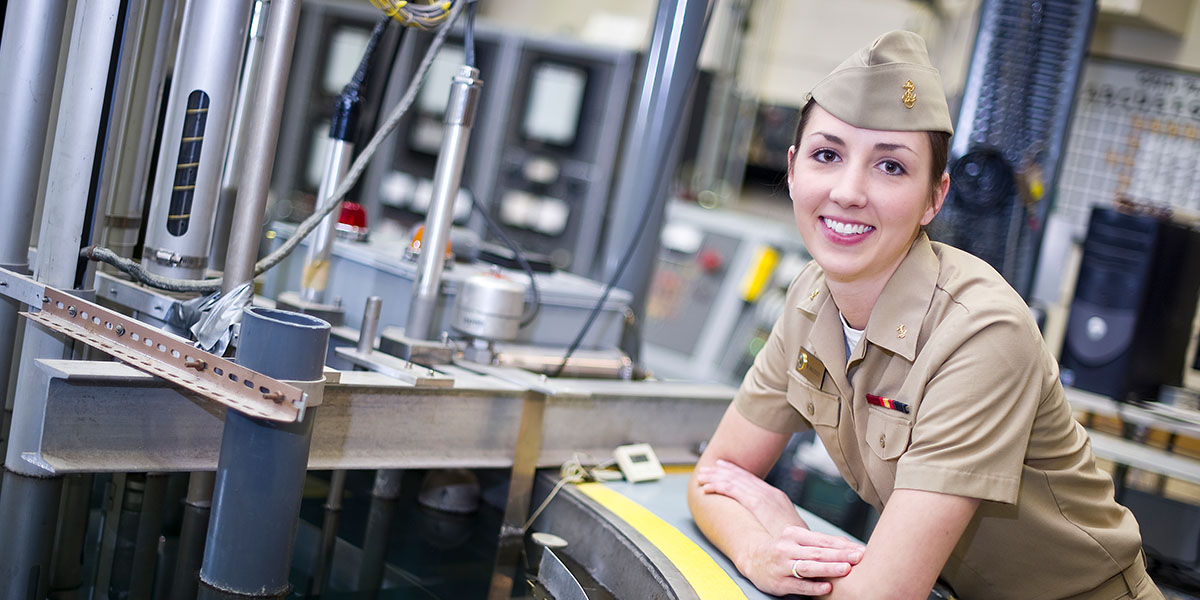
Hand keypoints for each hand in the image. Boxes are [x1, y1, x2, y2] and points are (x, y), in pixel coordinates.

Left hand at [695, 459, 802, 534]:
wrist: (803, 545)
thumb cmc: (796, 542)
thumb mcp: (786, 527)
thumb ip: (774, 521)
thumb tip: (765, 524)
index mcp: (777, 496)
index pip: (752, 478)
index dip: (735, 471)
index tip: (722, 466)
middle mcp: (769, 492)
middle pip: (740, 476)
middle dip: (721, 471)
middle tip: (706, 469)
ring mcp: (763, 496)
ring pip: (733, 481)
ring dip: (715, 478)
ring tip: (701, 477)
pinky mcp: (756, 503)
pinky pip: (732, 490)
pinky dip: (718, 487)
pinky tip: (706, 488)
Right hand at [735, 525, 864, 596]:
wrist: (753, 558)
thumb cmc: (783, 550)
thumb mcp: (798, 540)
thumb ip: (820, 543)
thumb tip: (848, 545)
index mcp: (793, 534)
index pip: (822, 540)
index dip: (842, 545)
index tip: (860, 550)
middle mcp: (787, 548)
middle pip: (817, 552)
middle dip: (840, 555)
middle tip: (858, 558)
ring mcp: (782, 566)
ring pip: (808, 567)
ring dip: (828, 568)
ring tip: (845, 569)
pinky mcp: (779, 582)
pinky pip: (799, 585)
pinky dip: (814, 586)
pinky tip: (827, 587)